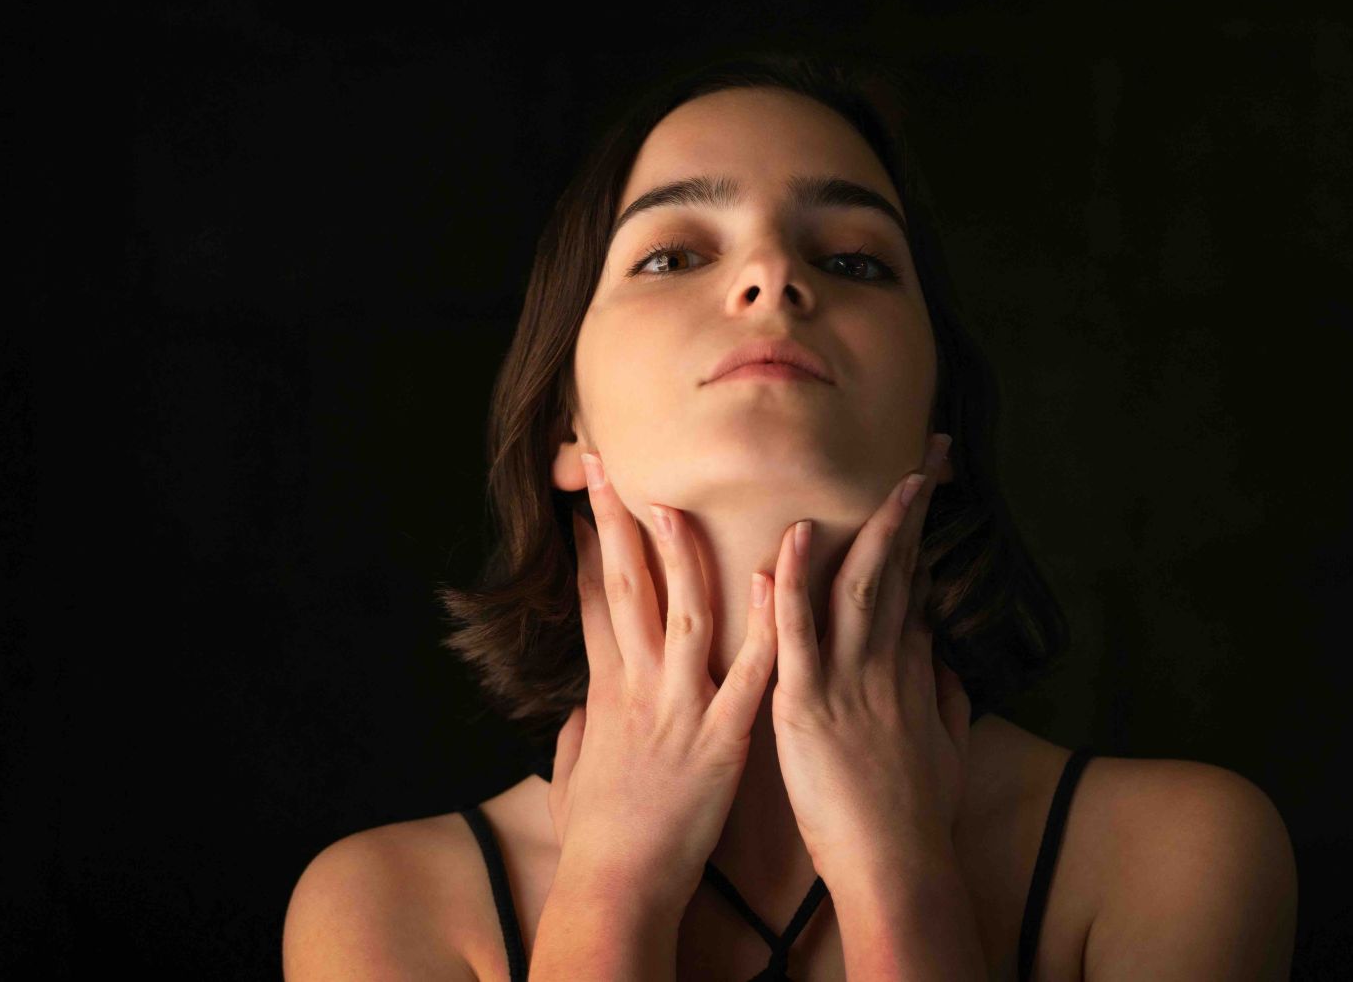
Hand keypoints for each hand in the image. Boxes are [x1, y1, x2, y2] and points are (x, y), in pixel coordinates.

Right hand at [545, 452, 778, 919]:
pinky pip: (749, 673)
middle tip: (611, 466)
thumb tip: (584, 708)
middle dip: (616, 522)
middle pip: (625, 587)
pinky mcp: (720, 739)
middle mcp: (639, 687)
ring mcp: (678, 708)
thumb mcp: (575, 771)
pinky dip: (765, 625)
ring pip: (682, 612)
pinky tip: (777, 582)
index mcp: (607, 692)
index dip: (587, 547)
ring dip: (682, 553)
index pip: (593, 601)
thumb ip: (584, 728)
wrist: (616, 887)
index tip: (587, 502)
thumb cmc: (598, 836)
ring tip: (680, 500)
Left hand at [768, 433, 969, 885]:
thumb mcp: (944, 748)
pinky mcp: (809, 707)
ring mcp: (849, 682)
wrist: (898, 870)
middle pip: (898, 570)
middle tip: (924, 453)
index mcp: (909, 672)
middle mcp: (885, 665)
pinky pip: (800, 634)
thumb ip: (945, 699)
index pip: (914, 586)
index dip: (919, 535)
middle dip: (911, 508)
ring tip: (881, 475)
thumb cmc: (916, 819)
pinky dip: (793, 584)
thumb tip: (948, 663)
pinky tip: (793, 540)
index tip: (923, 488)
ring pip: (860, 586)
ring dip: (870, 526)